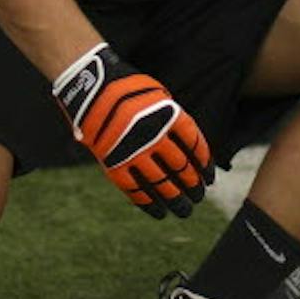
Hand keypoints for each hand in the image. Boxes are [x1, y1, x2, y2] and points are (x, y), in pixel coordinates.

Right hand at [51, 42, 209, 218]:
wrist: (90, 86)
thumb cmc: (128, 88)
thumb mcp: (159, 95)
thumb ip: (173, 119)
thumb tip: (187, 148)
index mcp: (169, 114)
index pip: (195, 145)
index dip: (205, 164)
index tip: (209, 178)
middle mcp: (155, 135)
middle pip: (181, 167)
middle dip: (192, 185)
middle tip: (198, 197)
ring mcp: (133, 151)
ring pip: (161, 183)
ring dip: (175, 199)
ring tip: (184, 210)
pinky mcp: (114, 163)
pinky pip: (135, 190)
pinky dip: (148, 203)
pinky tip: (159, 212)